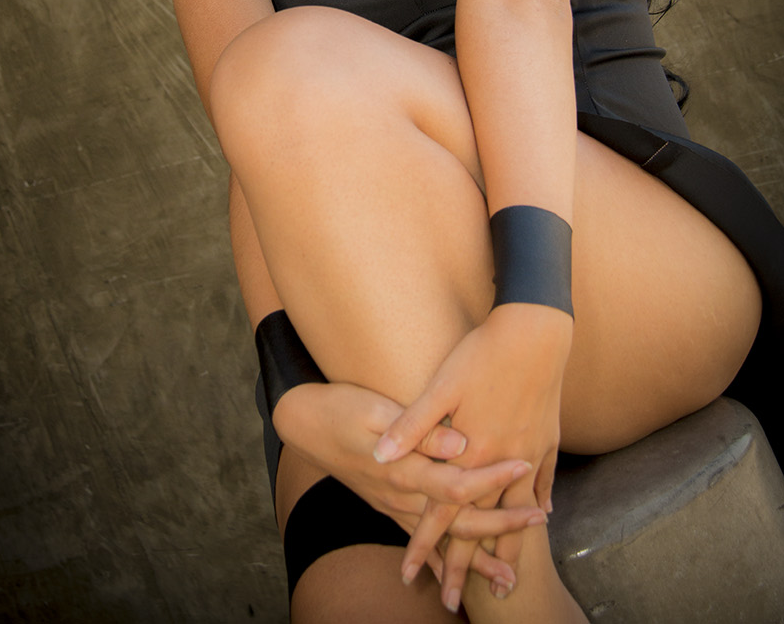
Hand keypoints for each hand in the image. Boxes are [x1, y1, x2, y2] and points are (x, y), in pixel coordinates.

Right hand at [274, 379, 541, 589]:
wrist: (305, 424)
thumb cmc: (343, 406)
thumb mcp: (377, 408)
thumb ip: (422, 429)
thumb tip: (461, 443)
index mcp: (404, 467)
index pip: (457, 483)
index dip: (491, 479)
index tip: (523, 466)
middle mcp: (401, 494)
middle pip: (458, 520)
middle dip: (499, 525)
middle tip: (537, 524)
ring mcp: (393, 505)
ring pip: (441, 540)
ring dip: (475, 557)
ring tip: (509, 574)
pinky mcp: (387, 507)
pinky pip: (419, 540)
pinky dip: (440, 560)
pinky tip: (455, 578)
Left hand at [374, 305, 572, 606]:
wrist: (535, 332)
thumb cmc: (482, 354)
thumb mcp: (441, 386)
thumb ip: (412, 426)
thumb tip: (380, 456)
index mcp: (471, 453)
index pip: (441, 511)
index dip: (425, 544)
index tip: (412, 576)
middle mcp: (502, 462)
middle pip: (480, 524)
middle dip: (464, 564)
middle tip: (452, 600)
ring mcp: (530, 451)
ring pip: (517, 513)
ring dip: (508, 546)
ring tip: (505, 578)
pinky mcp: (547, 437)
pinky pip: (544, 480)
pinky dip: (540, 502)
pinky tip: (543, 516)